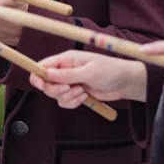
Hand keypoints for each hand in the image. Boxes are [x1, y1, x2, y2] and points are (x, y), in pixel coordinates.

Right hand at [30, 51, 146, 107]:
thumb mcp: (89, 72)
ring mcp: (71, 82)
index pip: (43, 66)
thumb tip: (47, 74)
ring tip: (82, 93)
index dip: (37, 75)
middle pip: (47, 84)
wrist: (126, 83)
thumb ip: (67, 74)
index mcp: (66, 59)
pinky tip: (85, 98)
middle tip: (70, 89)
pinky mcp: (77, 93)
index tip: (40, 85)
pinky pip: (66, 102)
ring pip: (56, 95)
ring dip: (67, 98)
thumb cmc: (110, 71)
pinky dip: (73, 103)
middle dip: (56, 90)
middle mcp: (65, 70)